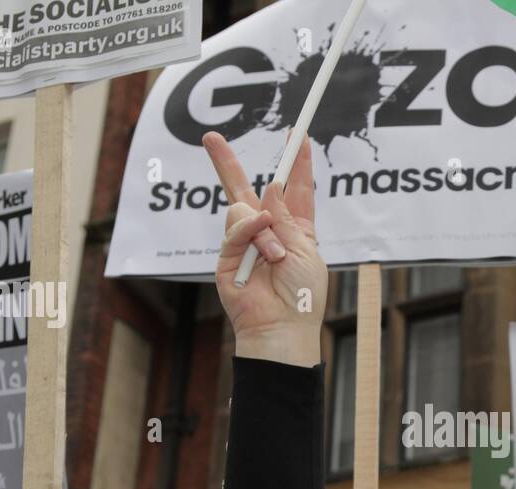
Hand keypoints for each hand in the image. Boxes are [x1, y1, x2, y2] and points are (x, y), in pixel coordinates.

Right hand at [204, 132, 327, 366]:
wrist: (283, 326)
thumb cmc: (302, 295)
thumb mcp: (305, 250)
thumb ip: (287, 219)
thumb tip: (269, 189)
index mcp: (294, 229)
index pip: (294, 189)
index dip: (295, 162)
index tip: (297, 135)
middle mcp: (267, 231)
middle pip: (245, 189)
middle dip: (226, 162)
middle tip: (210, 137)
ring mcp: (244, 243)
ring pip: (243, 209)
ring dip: (265, 230)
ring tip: (277, 257)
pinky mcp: (228, 256)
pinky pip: (235, 229)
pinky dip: (251, 231)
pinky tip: (265, 247)